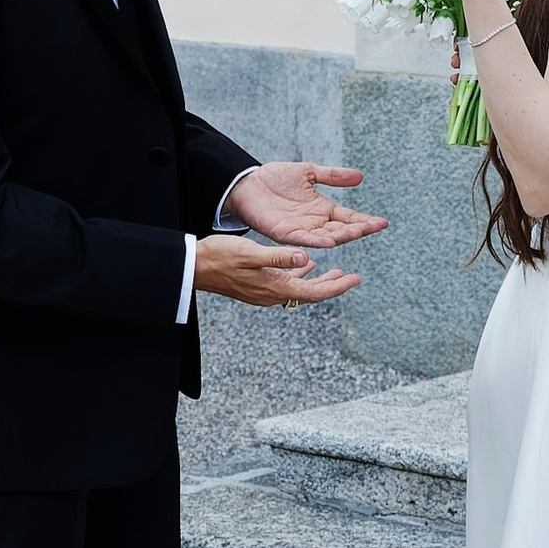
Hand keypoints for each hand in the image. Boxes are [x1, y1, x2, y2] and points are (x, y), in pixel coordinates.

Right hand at [193, 231, 354, 308]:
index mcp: (274, 287)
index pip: (314, 291)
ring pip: (299, 289)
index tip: (355, 280)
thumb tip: (307, 259)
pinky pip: (286, 284)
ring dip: (318, 281)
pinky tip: (305, 266)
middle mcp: (271, 294)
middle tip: (352, 277)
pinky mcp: (257, 286)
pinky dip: (300, 275)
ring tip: (336, 272)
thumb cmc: (220, 257)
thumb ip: (279, 257)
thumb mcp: (251, 253)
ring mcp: (263, 292)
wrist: (194, 267)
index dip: (336, 286)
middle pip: (310, 293)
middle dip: (333, 285)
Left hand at [227, 161, 385, 247]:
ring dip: (342, 235)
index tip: (383, 222)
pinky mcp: (284, 233)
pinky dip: (317, 241)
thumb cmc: (275, 178)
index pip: (349, 217)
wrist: (247, 182)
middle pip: (342, 229)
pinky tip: (330, 240)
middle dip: (359, 228)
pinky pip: (304, 240)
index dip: (366, 220)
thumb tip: (359, 176)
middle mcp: (314, 222)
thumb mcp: (308, 172)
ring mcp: (301, 230)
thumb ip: (332, 176)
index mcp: (322, 209)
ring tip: (358, 232)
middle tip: (374, 226)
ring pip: (327, 236)